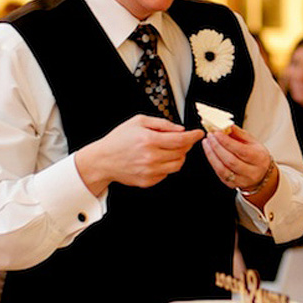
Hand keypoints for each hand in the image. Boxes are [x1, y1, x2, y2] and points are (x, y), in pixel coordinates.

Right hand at [75, 115, 203, 192]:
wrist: (103, 160)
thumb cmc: (119, 140)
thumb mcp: (138, 122)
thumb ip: (162, 124)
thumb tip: (180, 129)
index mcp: (149, 140)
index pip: (181, 139)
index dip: (194, 136)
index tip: (199, 133)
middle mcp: (151, 157)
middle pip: (182, 152)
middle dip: (186, 145)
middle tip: (183, 139)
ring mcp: (150, 171)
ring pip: (177, 165)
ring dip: (179, 156)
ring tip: (171, 149)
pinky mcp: (148, 181)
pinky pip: (167, 174)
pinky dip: (168, 166)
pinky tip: (159, 159)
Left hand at [201, 125, 274, 196]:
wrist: (262, 174)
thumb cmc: (257, 156)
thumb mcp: (253, 142)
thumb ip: (240, 134)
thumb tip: (227, 126)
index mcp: (259, 159)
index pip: (241, 150)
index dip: (227, 141)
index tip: (217, 133)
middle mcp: (252, 172)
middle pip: (230, 160)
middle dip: (217, 147)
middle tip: (210, 136)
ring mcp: (242, 181)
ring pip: (223, 169)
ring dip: (211, 155)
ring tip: (207, 143)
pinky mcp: (233, 185)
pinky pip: (220, 174)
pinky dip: (213, 162)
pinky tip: (209, 152)